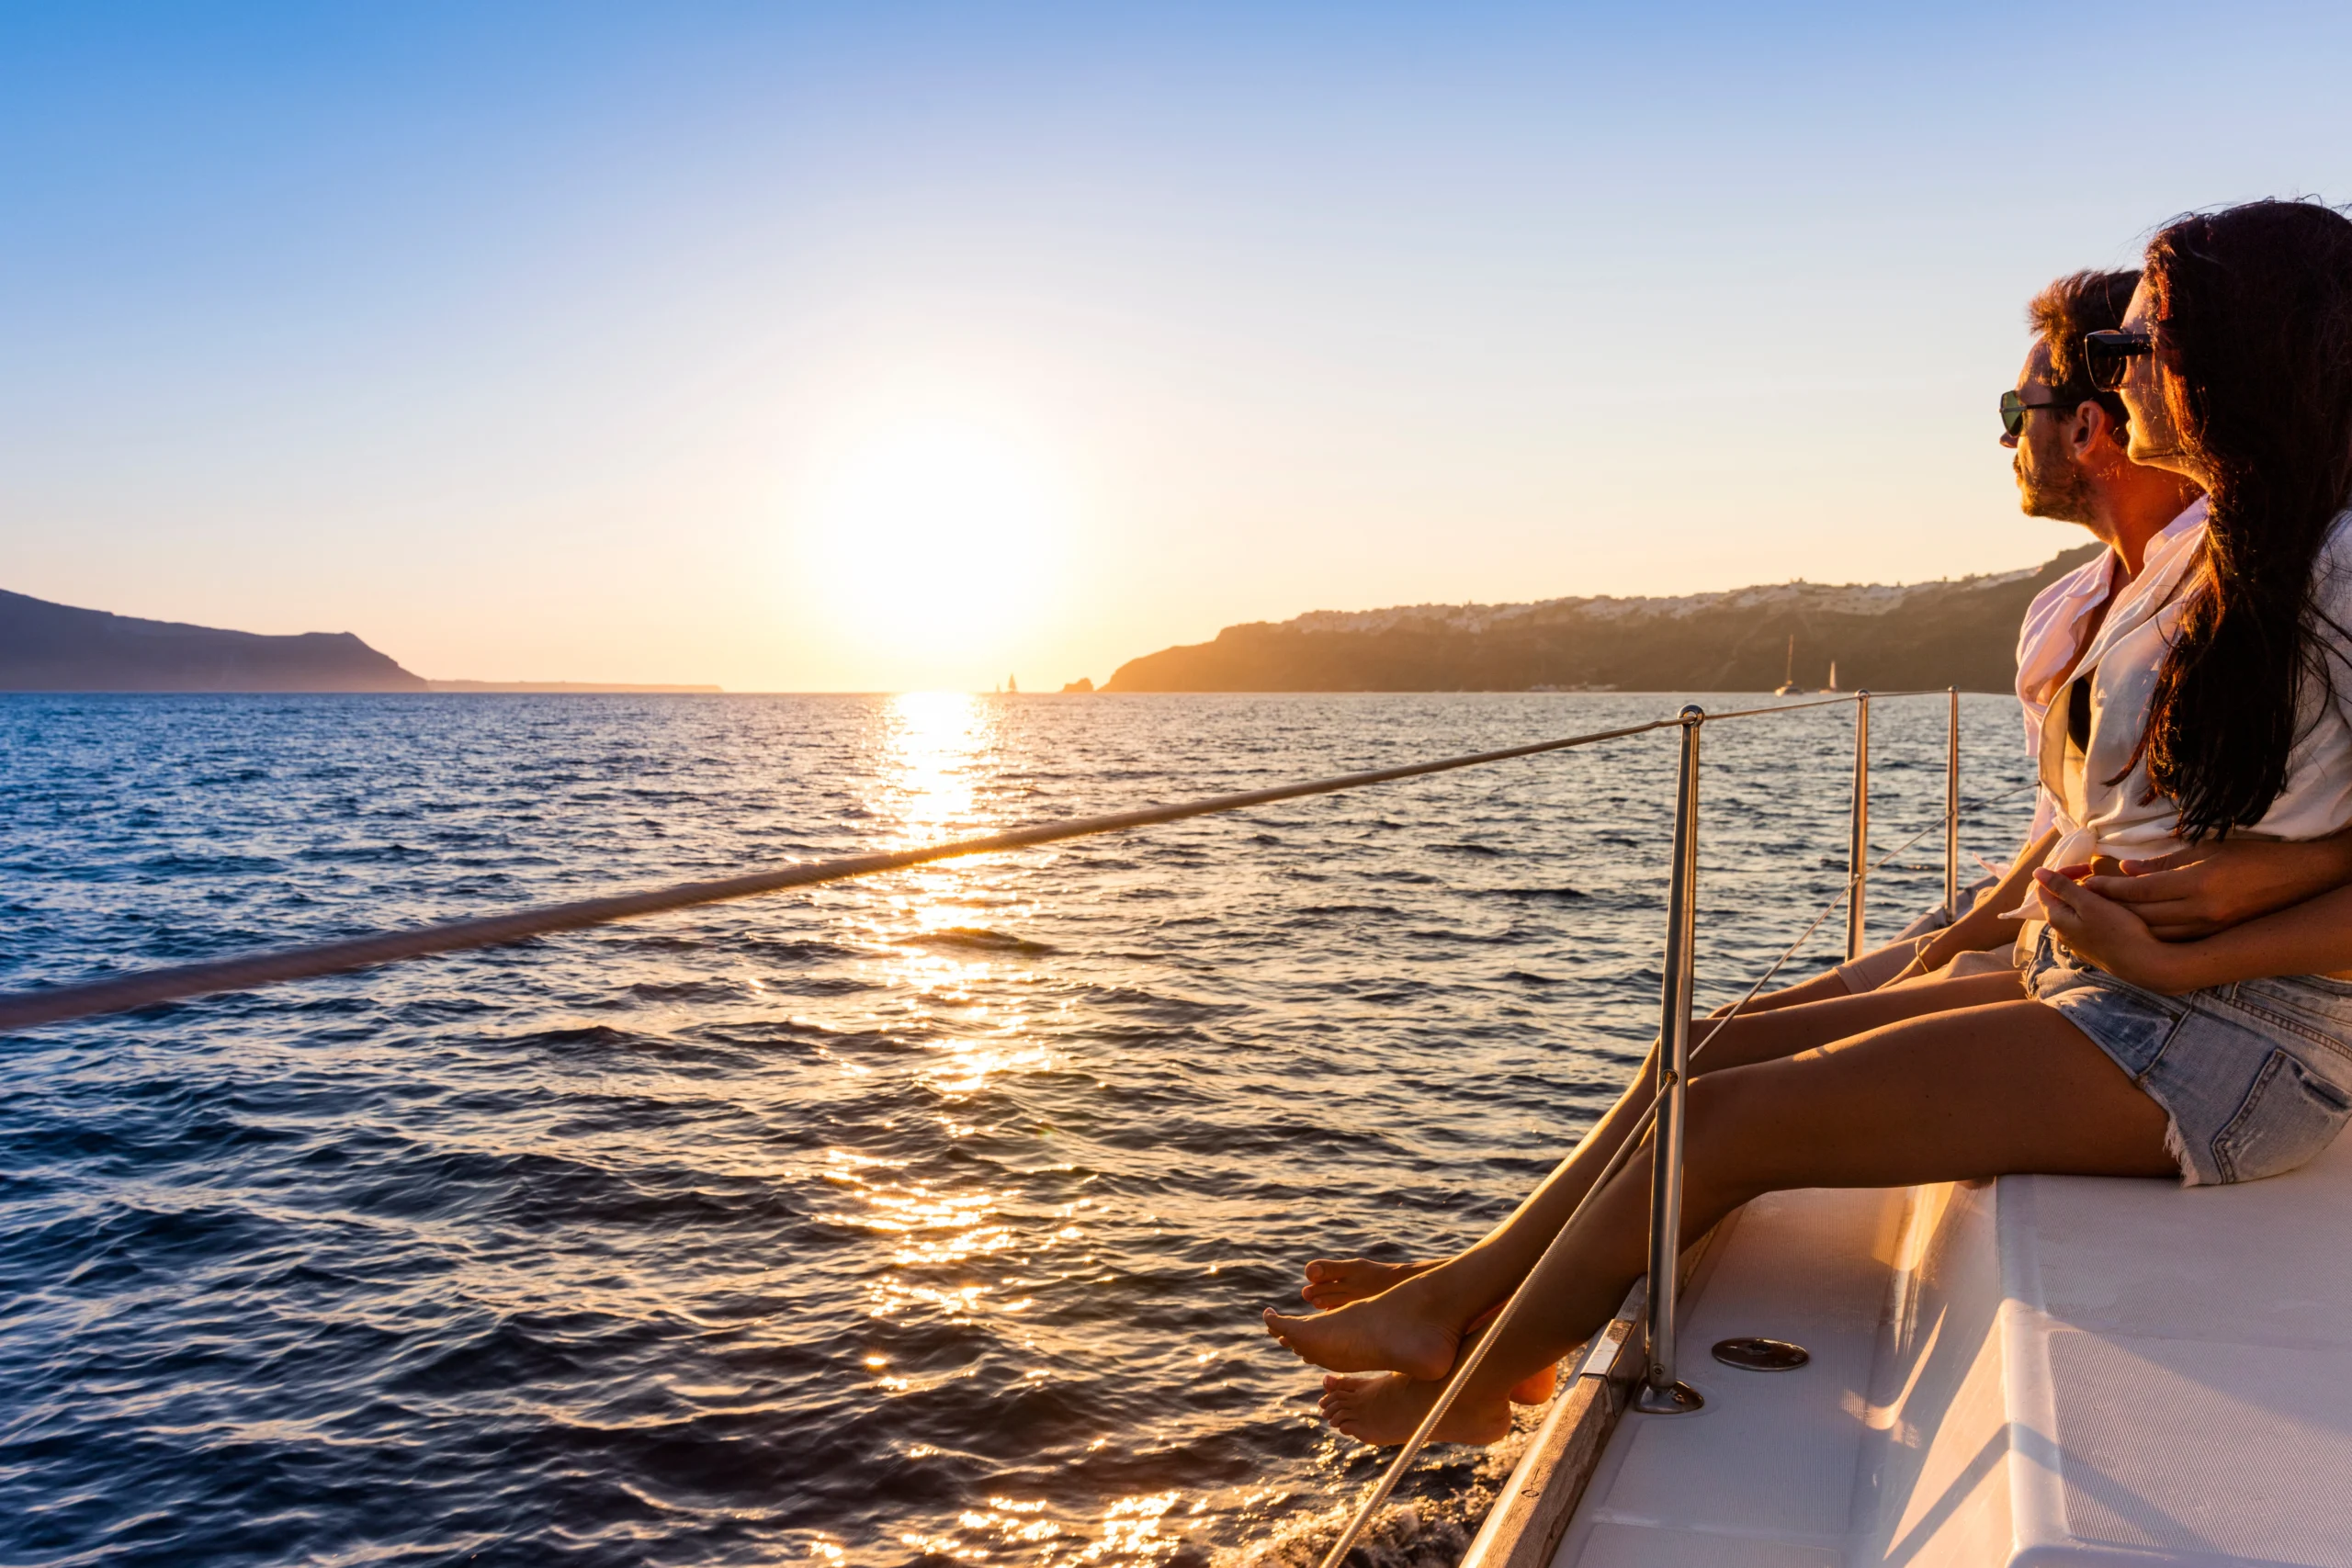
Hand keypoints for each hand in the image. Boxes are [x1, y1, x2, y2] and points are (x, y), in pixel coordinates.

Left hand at [2034, 867, 2199, 992]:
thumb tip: (2037, 872)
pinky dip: (2092, 912)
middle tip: (2099, 879)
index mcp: (2055, 918)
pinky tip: (2110, 911)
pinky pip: (2084, 923)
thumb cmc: (2116, 930)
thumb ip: (2062, 887)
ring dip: (2085, 898)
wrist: (2141, 964)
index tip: (2088, 868)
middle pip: (2059, 899)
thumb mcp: (2088, 903)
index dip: (2063, 872)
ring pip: (2073, 911)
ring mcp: (2075, 942)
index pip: (2044, 887)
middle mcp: (2060, 932)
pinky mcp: (2090, 948)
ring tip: (2106, 893)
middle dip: (2075, 884)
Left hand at [2075, 835, 2351, 938]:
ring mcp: (2209, 928)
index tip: (2087, 884)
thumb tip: (2127, 869)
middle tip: (2084, 902)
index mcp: (2198, 883)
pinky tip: (2132, 930)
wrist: (2299, 881)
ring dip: (2125, 925)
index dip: (2111, 887)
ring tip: (2100, 916)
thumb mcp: (2209, 851)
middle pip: (2142, 914)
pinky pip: (2173, 940)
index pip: (2141, 889)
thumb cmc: (2253, 857)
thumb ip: (2166, 863)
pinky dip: (2149, 935)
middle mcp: (2202, 910)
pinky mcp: (2215, 937)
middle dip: (2109, 908)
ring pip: (2155, 932)